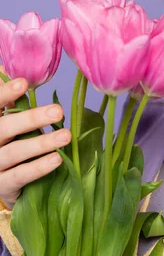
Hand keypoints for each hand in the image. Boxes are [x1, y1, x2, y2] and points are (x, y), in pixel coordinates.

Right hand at [0, 65, 70, 208]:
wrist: (2, 180)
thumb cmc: (8, 143)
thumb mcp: (7, 120)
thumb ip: (10, 100)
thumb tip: (15, 70)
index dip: (5, 94)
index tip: (23, 83)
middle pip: (4, 128)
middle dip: (31, 118)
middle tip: (58, 111)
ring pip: (15, 152)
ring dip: (42, 143)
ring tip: (65, 136)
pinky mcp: (3, 186)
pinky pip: (20, 176)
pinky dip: (39, 167)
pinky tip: (56, 159)